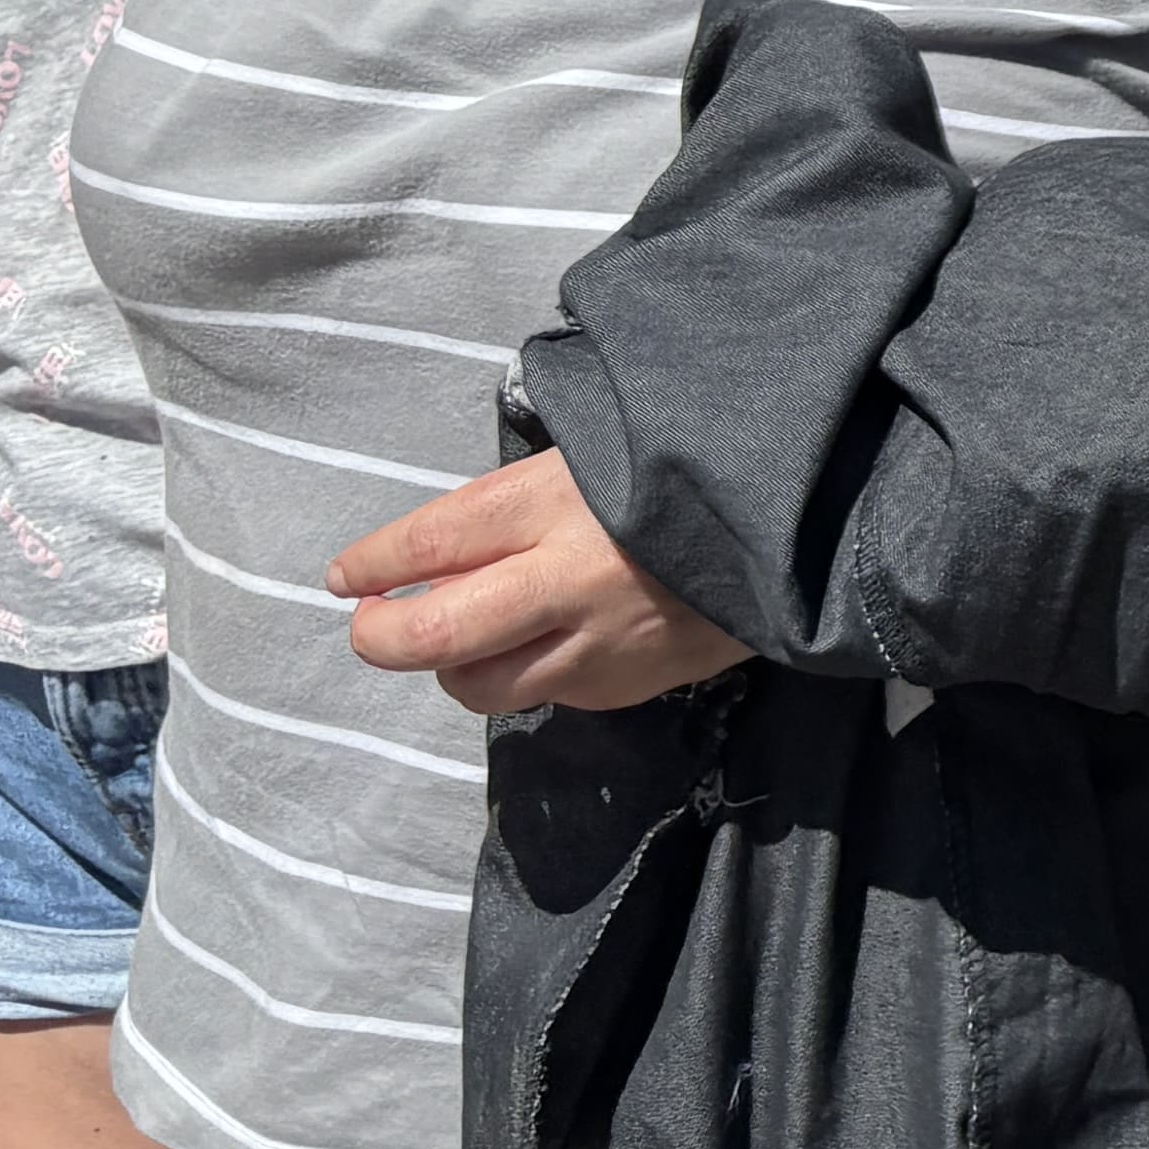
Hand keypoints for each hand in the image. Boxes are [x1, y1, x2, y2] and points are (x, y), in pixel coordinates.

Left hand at [330, 453, 743, 715]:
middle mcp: (566, 580)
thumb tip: (440, 562)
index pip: (431, 542)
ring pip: (480, 684)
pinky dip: (530, 670)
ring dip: (453, 665)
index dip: (375, 563)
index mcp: (556, 503)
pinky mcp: (627, 684)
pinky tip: (551, 640)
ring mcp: (597, 644)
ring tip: (464, 638)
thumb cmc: (684, 471)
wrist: (801, 526)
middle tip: (370, 626)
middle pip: (434, 634)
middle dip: (381, 637)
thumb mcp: (597, 457)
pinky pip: (549, 692)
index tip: (347, 578)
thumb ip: (520, 506)